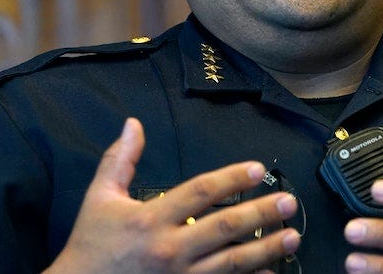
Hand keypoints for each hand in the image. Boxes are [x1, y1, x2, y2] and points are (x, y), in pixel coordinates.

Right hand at [45, 118, 300, 272]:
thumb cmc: (90, 246)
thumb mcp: (99, 198)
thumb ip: (120, 160)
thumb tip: (133, 124)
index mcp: (151, 218)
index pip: (200, 192)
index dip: (232, 178)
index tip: (258, 169)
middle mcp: (169, 249)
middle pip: (225, 226)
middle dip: (261, 212)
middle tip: (288, 202)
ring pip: (232, 262)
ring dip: (266, 248)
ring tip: (293, 236)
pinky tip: (272, 272)